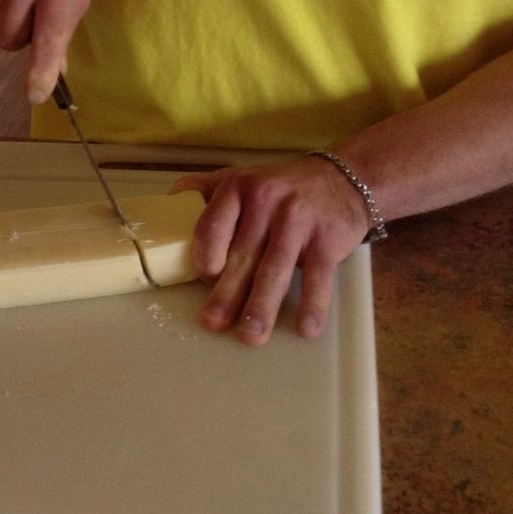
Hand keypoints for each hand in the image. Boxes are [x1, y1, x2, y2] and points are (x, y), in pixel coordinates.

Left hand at [171, 158, 371, 345]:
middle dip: (227, 294)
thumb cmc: (282, 187)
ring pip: (275, 269)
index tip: (204, 279)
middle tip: (213, 323)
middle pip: (242, 255)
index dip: (205, 255)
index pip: (212, 224)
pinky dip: (313, 305)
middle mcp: (267, 200)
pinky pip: (318, 277)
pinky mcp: (328, 238)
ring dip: (262, 306)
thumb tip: (167, 202)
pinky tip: (305, 329)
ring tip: (251, 335)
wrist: (345, 178)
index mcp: (238, 188)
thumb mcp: (242, 177)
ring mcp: (299, 220)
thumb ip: (205, 189)